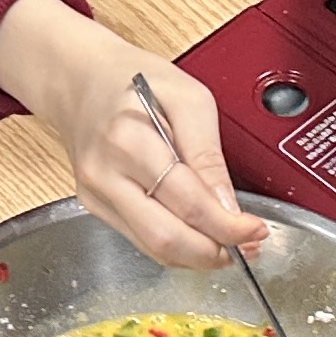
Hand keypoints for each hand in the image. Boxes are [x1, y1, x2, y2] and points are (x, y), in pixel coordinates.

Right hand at [0, 0, 270, 270]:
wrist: (81, 80)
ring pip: (152, 248)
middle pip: (165, 237)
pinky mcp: (94, 206)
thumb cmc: (133, 81)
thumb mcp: (188, 99)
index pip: (188, 202)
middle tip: (246, 247)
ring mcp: (96, 194)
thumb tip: (229, 207)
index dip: (227, 226)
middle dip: (213, 252)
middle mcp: (105, 173)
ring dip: (196, 256)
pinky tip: (197, 235)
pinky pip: (140, 239)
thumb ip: (209, 156)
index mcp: (129, 140)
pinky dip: (175, 245)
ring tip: (227, 245)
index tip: (255, 230)